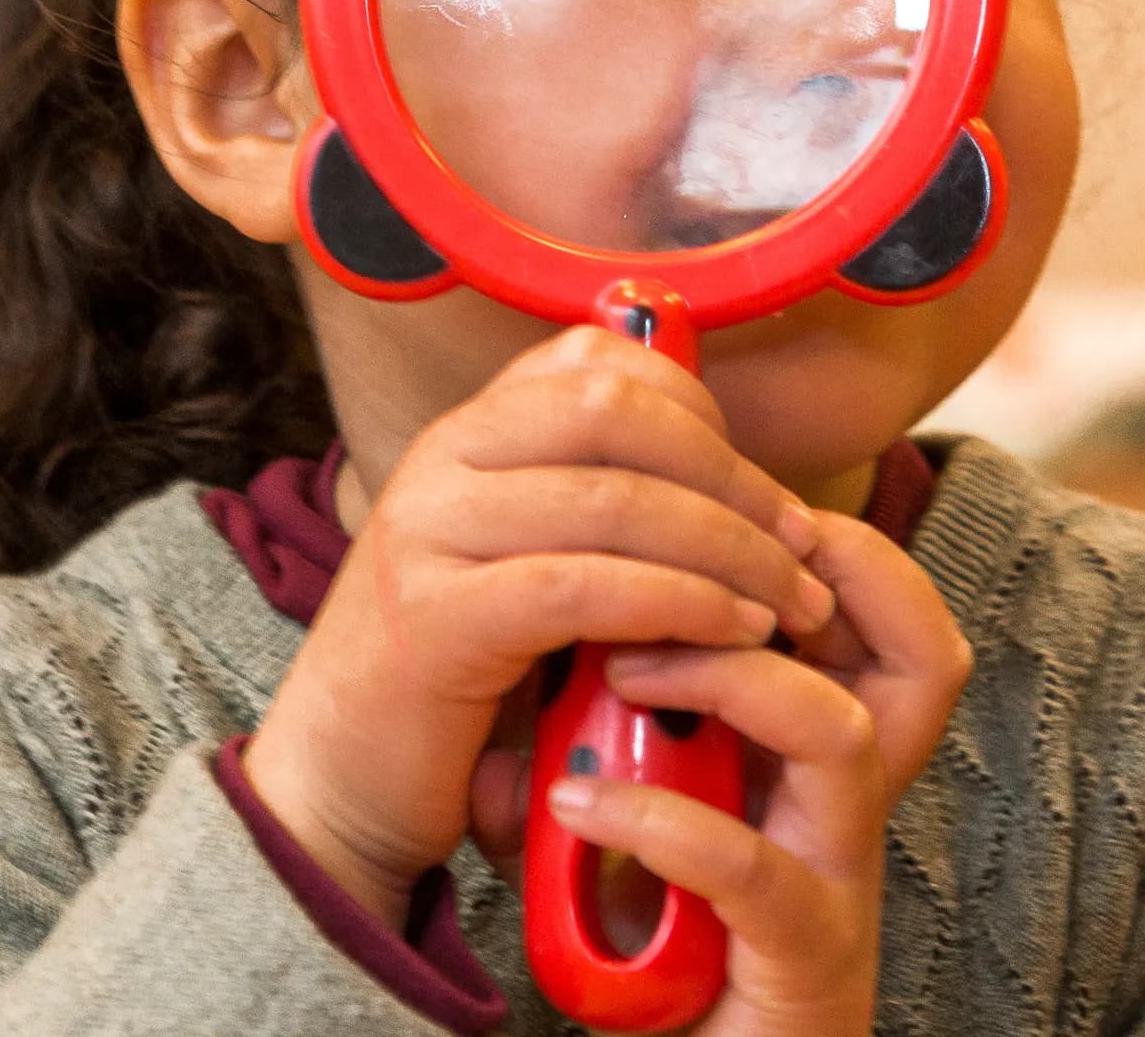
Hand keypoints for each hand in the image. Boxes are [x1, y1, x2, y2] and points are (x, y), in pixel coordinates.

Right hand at [242, 328, 834, 929]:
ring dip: (729, 549)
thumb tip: (715, 459)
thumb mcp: (526, 562)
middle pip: (615, 411)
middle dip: (730, 475)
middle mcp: (442, 460)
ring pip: (613, 499)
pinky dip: (677, 602)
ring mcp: (429, 532)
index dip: (700, 411)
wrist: (342, 780)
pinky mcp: (435, 620)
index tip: (762, 489)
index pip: (598, 364)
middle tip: (802, 544)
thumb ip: (593, 506)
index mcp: (469, 433)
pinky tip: (732, 632)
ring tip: (790, 603)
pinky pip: (582, 585)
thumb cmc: (461, 678)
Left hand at [474, 509, 974, 1035]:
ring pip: (838, 735)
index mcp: (825, 759)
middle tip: (696, 562)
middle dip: (829, 581)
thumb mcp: (639, 807)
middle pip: (924, 659)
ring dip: (728, 678)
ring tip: (622, 670)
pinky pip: (751, 868)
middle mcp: (854, 809)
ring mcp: (838, 881)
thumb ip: (612, 731)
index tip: (722, 509)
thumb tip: (540, 634)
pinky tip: (578, 807)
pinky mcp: (802, 959)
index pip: (896, 623)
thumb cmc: (665, 940)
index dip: (842, 549)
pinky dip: (659, 823)